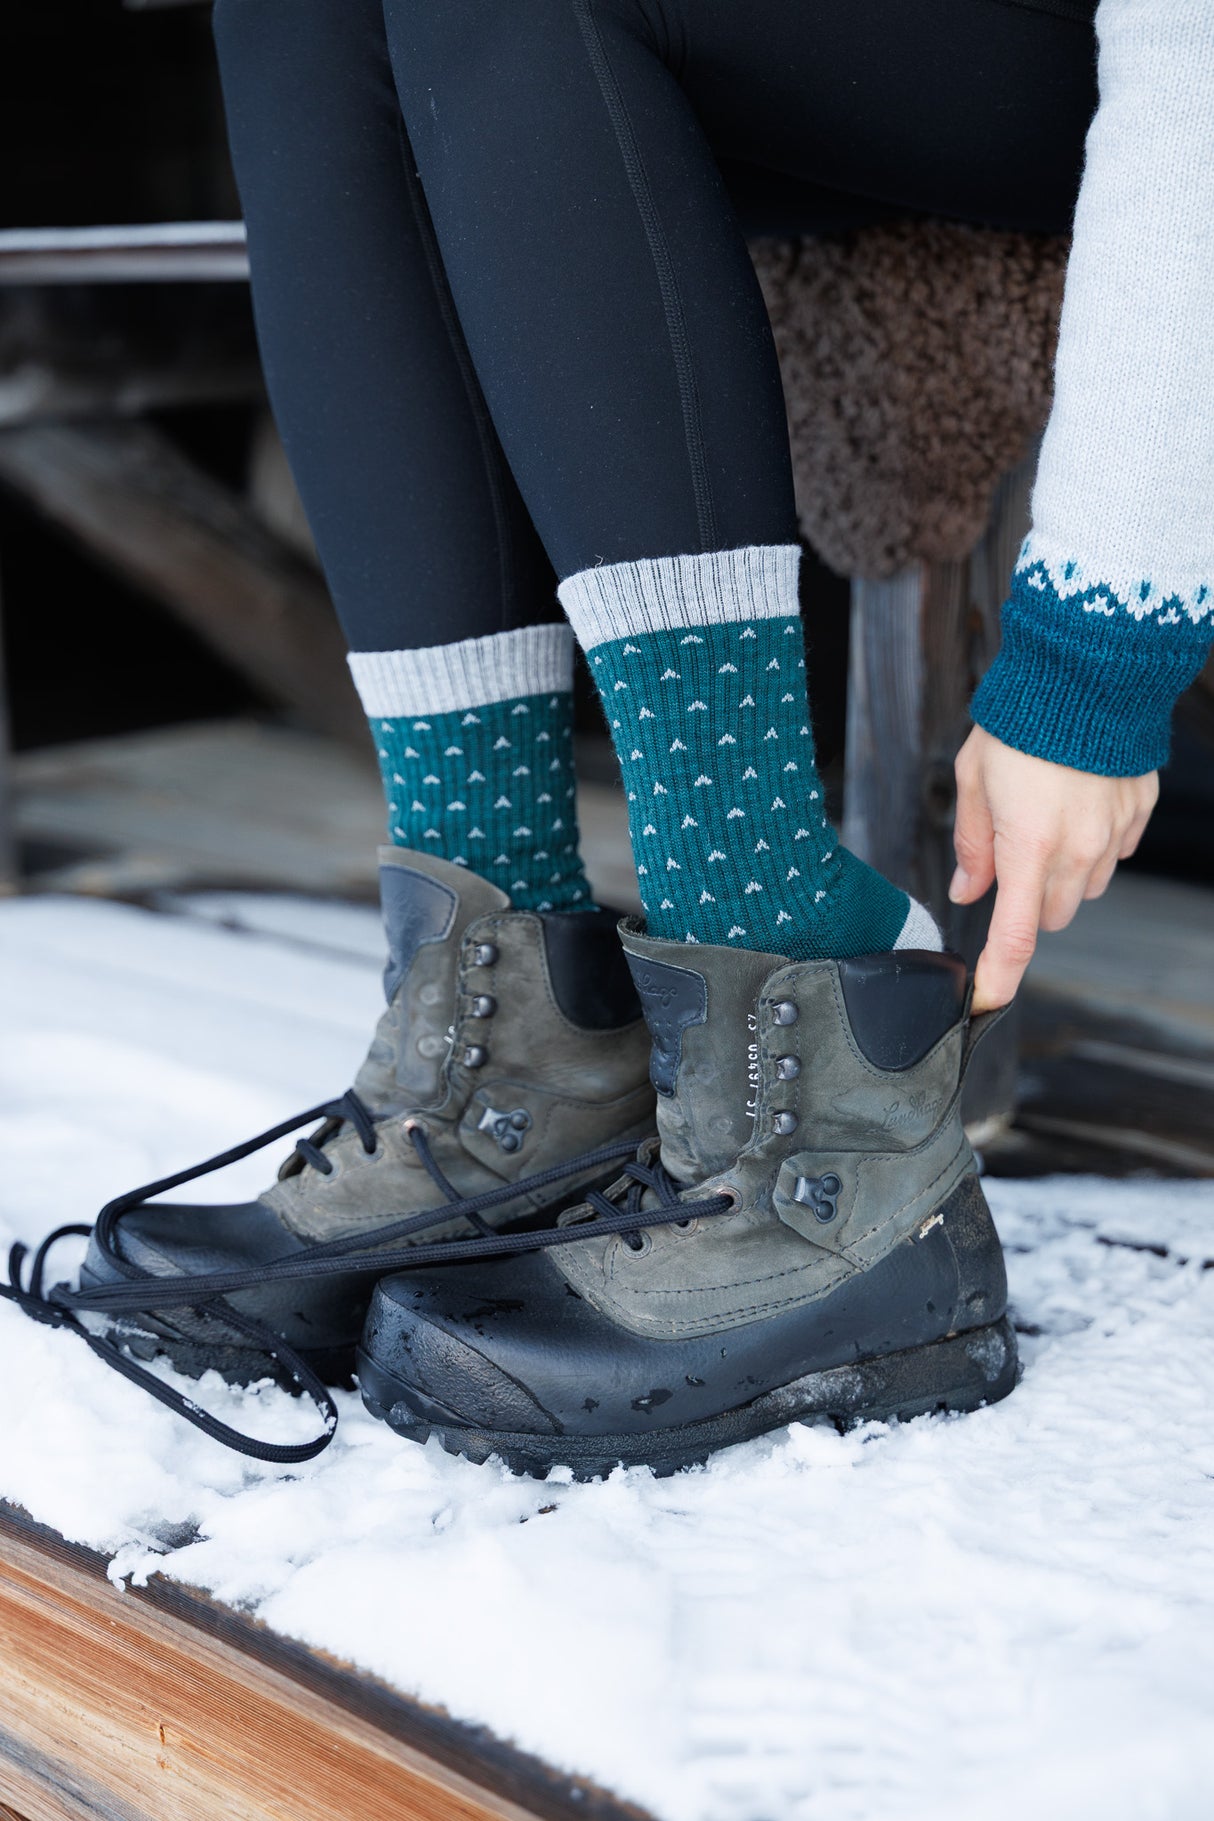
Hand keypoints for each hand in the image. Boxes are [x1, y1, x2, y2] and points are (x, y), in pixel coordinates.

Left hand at [949, 726, 1157, 1011]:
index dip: (999, 976)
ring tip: (1046, 817)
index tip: (986, 1002)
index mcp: (1028, 846)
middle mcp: (1078, 850)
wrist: (1086, 672)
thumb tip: (968, 891)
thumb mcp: (975, 778)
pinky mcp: (1139, 814)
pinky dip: (1094, 845)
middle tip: (1012, 854)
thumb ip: (972, 844)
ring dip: (1062, 874)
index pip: (1015, 935)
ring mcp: (1114, 835)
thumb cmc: (1021, 721)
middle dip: (1030, 902)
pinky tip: (1079, 804)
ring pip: (1086, 888)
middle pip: (1053, 916)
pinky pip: (1114, 854)